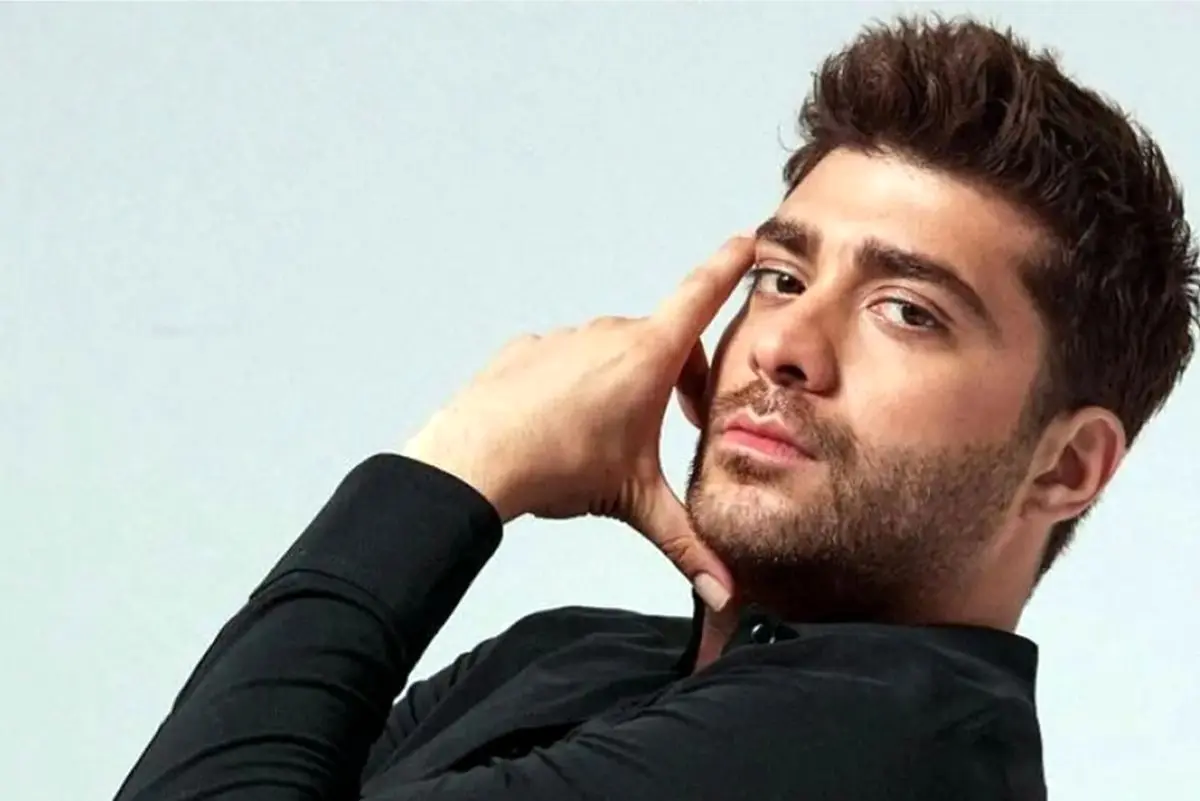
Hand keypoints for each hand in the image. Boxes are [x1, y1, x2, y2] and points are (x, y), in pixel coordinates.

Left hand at [401, 235, 754, 611]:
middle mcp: (609, 334)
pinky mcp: (528, 350)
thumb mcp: (635, 503)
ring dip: (626, 381)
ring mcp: (565, 338)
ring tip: (612, 435)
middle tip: (676, 425)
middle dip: (679, 378)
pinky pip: (566, 360)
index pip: (702, 296)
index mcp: (649, 356)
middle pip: (663, 342)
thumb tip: (724, 592)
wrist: (478, 457)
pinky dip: (576, 385)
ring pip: (612, 351)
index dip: (729, 267)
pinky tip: (565, 426)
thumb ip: (686, 545)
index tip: (746, 241)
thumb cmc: (557, 465)